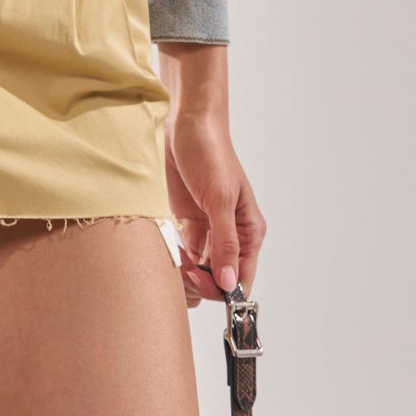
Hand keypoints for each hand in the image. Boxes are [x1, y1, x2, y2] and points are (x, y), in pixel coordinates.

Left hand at [159, 44, 265, 305]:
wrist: (185, 125)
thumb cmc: (210, 153)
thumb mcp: (219, 198)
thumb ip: (225, 243)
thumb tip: (231, 282)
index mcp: (249, 232)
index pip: (241, 278)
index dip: (223, 289)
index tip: (199, 283)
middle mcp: (231, 236)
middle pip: (219, 280)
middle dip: (200, 283)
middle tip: (182, 271)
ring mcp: (208, 232)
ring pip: (198, 272)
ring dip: (184, 274)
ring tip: (172, 262)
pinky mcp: (186, 225)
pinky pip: (182, 256)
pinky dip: (174, 260)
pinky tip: (166, 251)